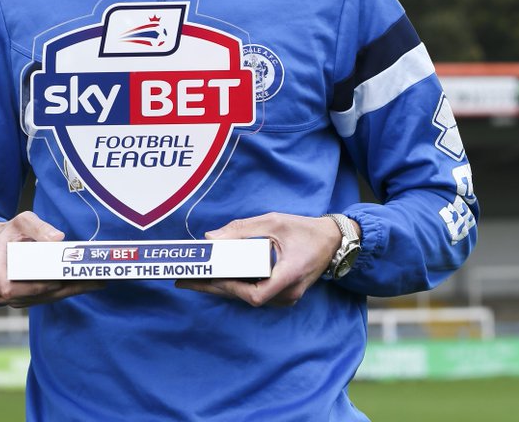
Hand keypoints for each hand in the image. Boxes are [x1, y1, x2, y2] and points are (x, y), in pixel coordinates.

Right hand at [0, 211, 106, 307]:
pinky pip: (44, 298)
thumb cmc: (10, 231)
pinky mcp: (22, 298)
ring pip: (41, 299)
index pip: (10, 288)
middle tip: (91, 281)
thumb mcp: (22, 221)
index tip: (56, 281)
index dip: (34, 288)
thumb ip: (39, 227)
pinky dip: (64, 291)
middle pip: (33, 296)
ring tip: (94, 282)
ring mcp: (10, 296)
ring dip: (68, 291)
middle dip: (63, 289)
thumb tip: (58, 238)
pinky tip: (84, 283)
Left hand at [175, 212, 342, 306]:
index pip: (255, 294)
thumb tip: (211, 238)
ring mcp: (287, 297)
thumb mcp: (273, 221)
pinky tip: (218, 278)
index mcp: (289, 274)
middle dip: (213, 288)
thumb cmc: (304, 229)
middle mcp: (288, 292)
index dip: (230, 288)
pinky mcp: (284, 294)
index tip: (210, 277)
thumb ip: (241, 230)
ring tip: (195, 279)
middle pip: (245, 298)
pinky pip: (255, 293)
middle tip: (185, 280)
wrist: (333, 240)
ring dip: (222, 288)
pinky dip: (235, 285)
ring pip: (248, 297)